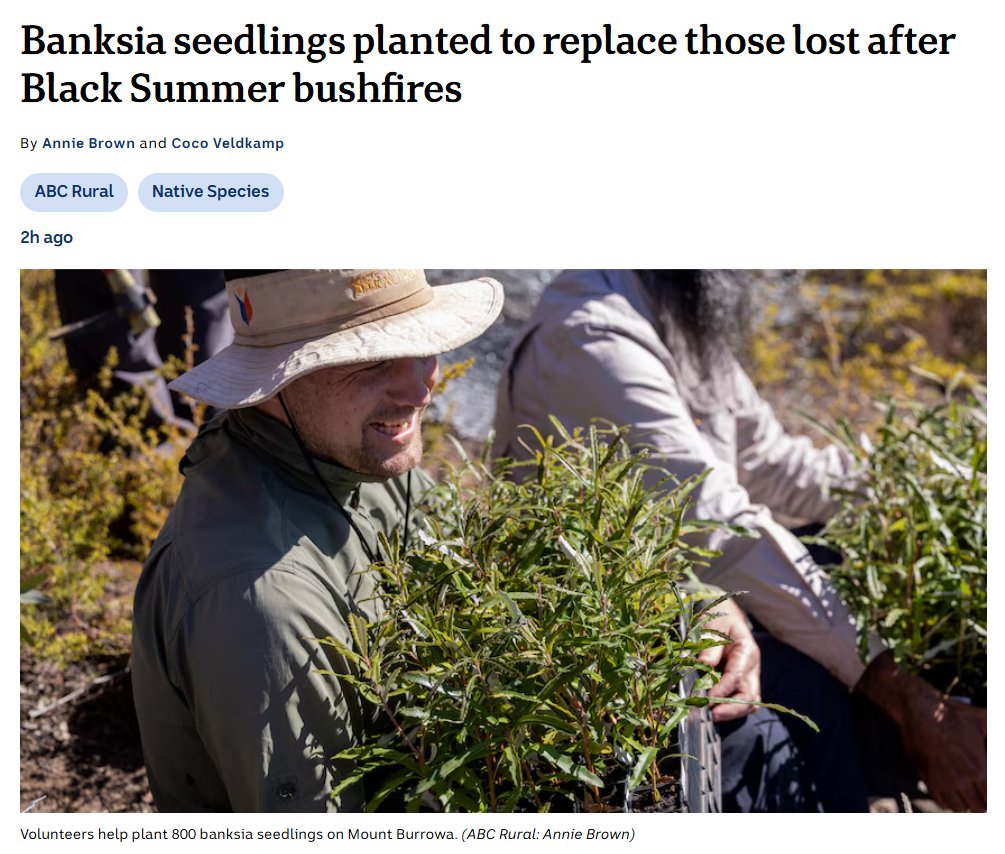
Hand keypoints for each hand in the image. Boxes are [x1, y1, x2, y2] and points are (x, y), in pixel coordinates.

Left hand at [697, 598, 760, 721]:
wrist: (726, 617)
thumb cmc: (718, 620)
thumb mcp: (712, 627)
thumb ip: (710, 647)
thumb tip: (705, 665)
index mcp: (746, 651)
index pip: (737, 676)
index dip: (722, 690)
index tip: (707, 698)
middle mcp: (752, 667)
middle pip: (750, 695)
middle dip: (732, 708)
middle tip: (712, 714)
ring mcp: (749, 677)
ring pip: (750, 702)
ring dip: (733, 712)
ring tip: (713, 716)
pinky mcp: (743, 683)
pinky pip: (743, 700)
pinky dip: (732, 709)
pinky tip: (716, 711)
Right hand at [855, 652, 985, 811]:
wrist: (918, 709)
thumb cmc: (950, 714)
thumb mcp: (981, 720)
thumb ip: (995, 728)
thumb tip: (998, 728)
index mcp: (979, 768)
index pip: (991, 799)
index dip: (990, 799)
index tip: (987, 794)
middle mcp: (962, 779)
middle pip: (978, 807)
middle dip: (980, 804)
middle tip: (980, 799)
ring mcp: (942, 780)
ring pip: (959, 808)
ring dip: (965, 805)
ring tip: (967, 800)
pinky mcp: (926, 777)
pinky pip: (941, 801)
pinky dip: (948, 803)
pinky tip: (952, 797)